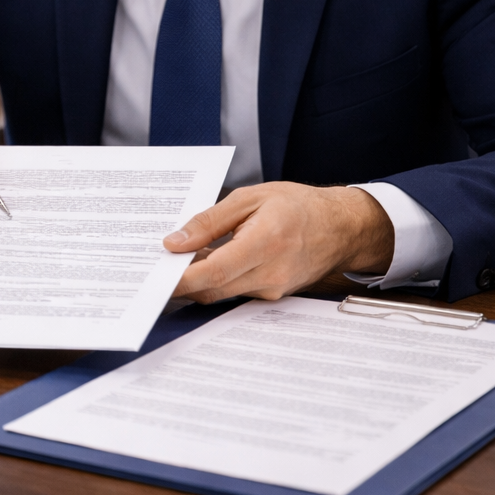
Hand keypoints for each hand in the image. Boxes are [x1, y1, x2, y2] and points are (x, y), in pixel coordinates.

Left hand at [163, 182, 394, 301]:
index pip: (214, 272)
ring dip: (198, 280)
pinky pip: (235, 292)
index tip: (155, 275)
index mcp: (265, 243)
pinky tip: (206, 262)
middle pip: (212, 289)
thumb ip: (208, 222)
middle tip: (154, 266)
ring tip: (178, 259)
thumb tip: (174, 243)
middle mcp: (270, 274)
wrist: (340, 227)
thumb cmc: (296, 205)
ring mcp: (273, 289)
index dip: (180, 278)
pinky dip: (217, 280)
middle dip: (180, 281)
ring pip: (221, 293)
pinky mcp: (273, 295)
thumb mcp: (249, 199)